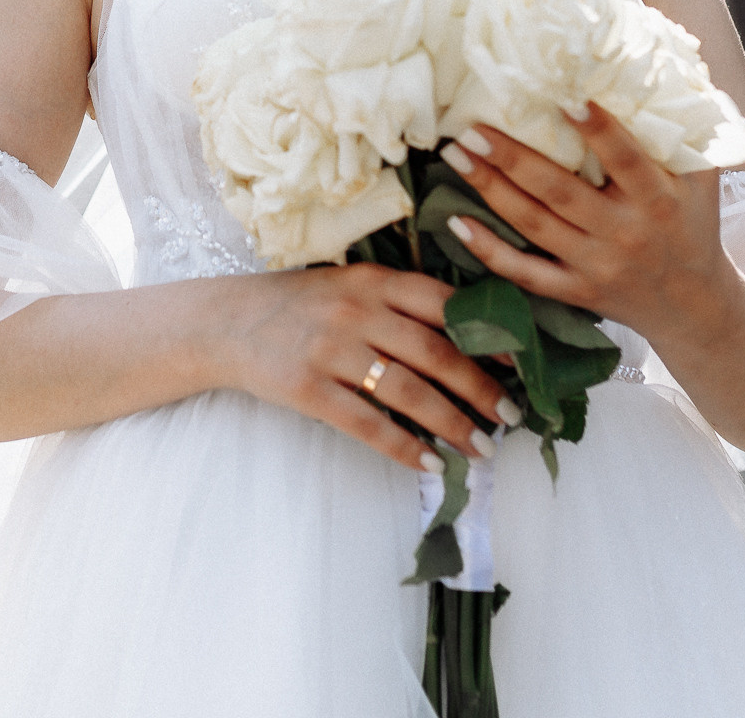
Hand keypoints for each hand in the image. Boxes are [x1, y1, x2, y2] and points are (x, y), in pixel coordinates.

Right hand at [212, 263, 521, 472]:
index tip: (519, 362)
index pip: (443, 303)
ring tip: (481, 449)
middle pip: (435, 352)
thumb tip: (467, 339)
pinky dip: (403, 447)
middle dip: (480, 389)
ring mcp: (330, 350)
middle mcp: (355, 311)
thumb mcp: (348, 286)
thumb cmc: (299, 306)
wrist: (224, 323)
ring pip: (408, 392)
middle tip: (509, 417)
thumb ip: (399, 302)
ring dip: (452, 424)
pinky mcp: (307, 389)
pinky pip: (367, 424)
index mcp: (372, 281)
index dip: (486, 334)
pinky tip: (429, 463)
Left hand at [436, 104, 732, 348]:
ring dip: (491, 190)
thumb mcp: (701, 179)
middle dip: (512, 159)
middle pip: (561, 192)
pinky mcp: (576, 292)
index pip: (626, 161)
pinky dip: (489, 251)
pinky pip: (526, 274)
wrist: (695, 305)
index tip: (565, 99)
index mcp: (658, 199)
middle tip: (470, 129)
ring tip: (456, 155)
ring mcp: (598, 265)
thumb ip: (683, 131)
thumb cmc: (692, 225)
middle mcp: (625, 233)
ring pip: (536, 226)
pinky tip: (457, 223)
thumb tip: (664, 65)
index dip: (599, 131)